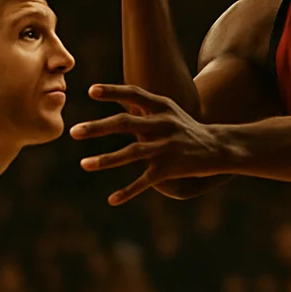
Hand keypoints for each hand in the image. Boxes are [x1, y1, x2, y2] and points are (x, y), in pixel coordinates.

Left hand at [71, 84, 237, 204]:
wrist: (217, 148)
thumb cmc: (186, 128)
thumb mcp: (170, 112)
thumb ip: (145, 107)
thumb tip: (118, 97)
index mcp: (162, 107)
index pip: (134, 94)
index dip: (113, 92)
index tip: (90, 91)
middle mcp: (163, 124)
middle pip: (125, 124)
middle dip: (98, 128)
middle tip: (73, 131)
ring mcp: (166, 147)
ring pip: (131, 153)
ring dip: (106, 160)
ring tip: (84, 164)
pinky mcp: (169, 169)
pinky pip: (144, 181)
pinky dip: (128, 191)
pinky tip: (112, 199)